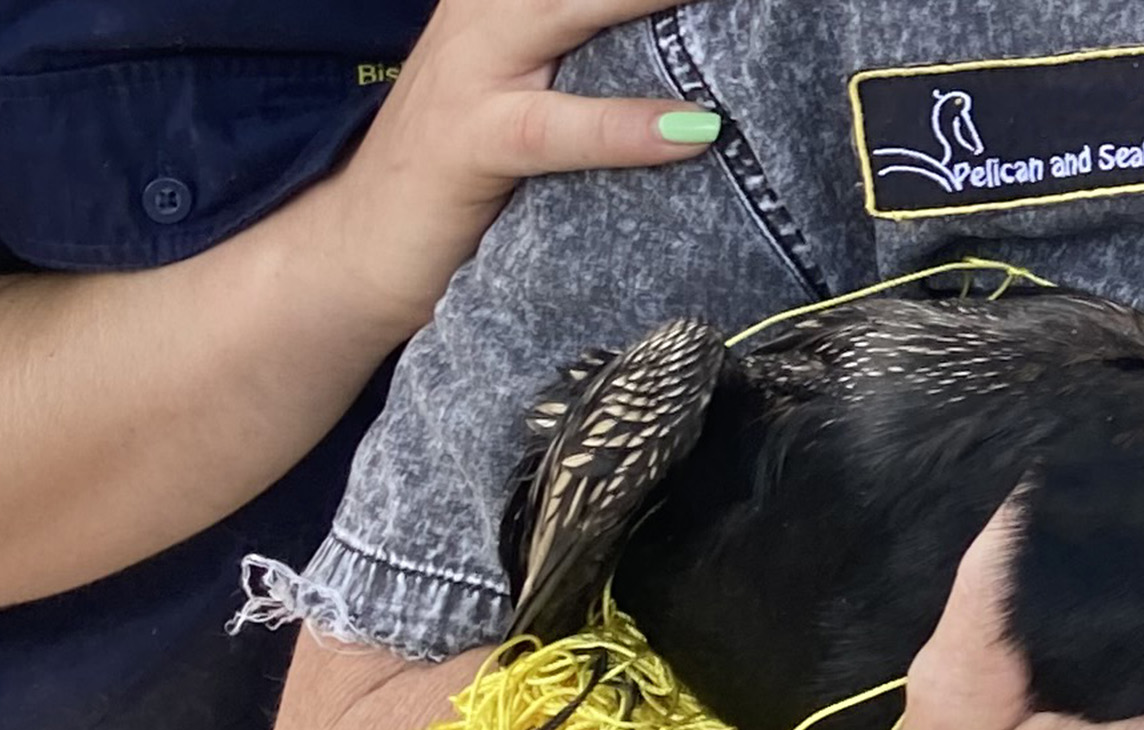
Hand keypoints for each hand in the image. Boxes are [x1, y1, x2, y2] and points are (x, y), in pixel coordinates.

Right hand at [254, 0, 723, 335]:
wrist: (354, 246)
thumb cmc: (470, 168)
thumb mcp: (541, 90)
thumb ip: (609, 56)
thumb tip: (717, 47)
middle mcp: (486, 13)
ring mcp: (470, 73)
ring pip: (569, 9)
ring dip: (653, 2)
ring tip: (742, 7)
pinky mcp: (464, 142)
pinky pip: (551, 126)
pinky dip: (623, 127)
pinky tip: (692, 130)